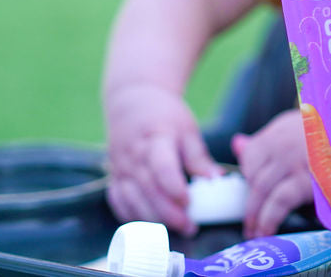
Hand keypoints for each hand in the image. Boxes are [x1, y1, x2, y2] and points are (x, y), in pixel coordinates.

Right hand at [105, 84, 222, 234]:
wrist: (132, 101)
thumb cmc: (165, 115)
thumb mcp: (187, 129)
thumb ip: (199, 157)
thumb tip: (215, 180)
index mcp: (156, 138)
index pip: (162, 167)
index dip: (175, 188)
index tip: (190, 202)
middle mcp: (134, 155)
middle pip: (148, 188)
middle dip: (168, 213)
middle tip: (190, 227)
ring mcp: (121, 167)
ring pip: (131, 199)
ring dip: (152, 219)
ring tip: (174, 229)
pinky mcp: (114, 175)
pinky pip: (118, 201)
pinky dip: (131, 216)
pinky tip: (148, 224)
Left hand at [232, 108, 312, 237]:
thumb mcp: (300, 130)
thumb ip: (269, 141)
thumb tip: (237, 144)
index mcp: (282, 128)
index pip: (252, 153)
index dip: (248, 177)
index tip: (251, 195)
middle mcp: (284, 141)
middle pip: (254, 174)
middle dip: (249, 203)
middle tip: (248, 224)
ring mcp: (295, 159)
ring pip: (261, 188)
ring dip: (254, 215)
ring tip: (255, 232)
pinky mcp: (309, 178)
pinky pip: (280, 201)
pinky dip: (269, 218)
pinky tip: (266, 231)